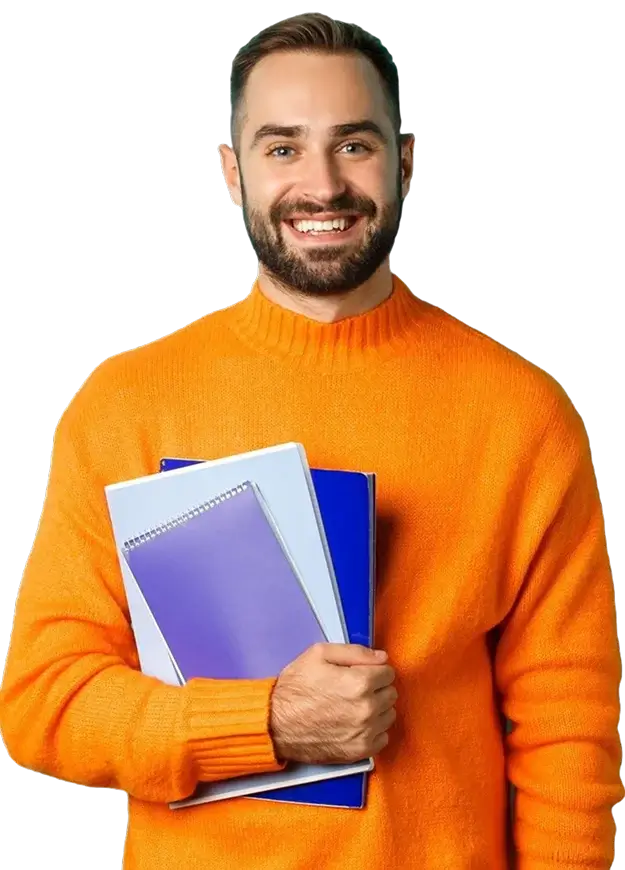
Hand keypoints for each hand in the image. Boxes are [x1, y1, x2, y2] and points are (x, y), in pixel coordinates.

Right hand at [269, 642, 396, 764]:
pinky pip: (383, 738)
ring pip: (389, 715)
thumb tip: (382, 658)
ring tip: (353, 706)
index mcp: (360, 682)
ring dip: (377, 709)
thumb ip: (355, 652)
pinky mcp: (359, 752)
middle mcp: (367, 709)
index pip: (388, 672)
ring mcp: (364, 733)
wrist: (275, 724)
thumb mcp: (319, 654)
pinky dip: (373, 730)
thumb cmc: (295, 688)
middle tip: (354, 689)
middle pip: (391, 693)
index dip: (373, 670)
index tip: (361, 673)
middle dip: (377, 688)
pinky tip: (355, 724)